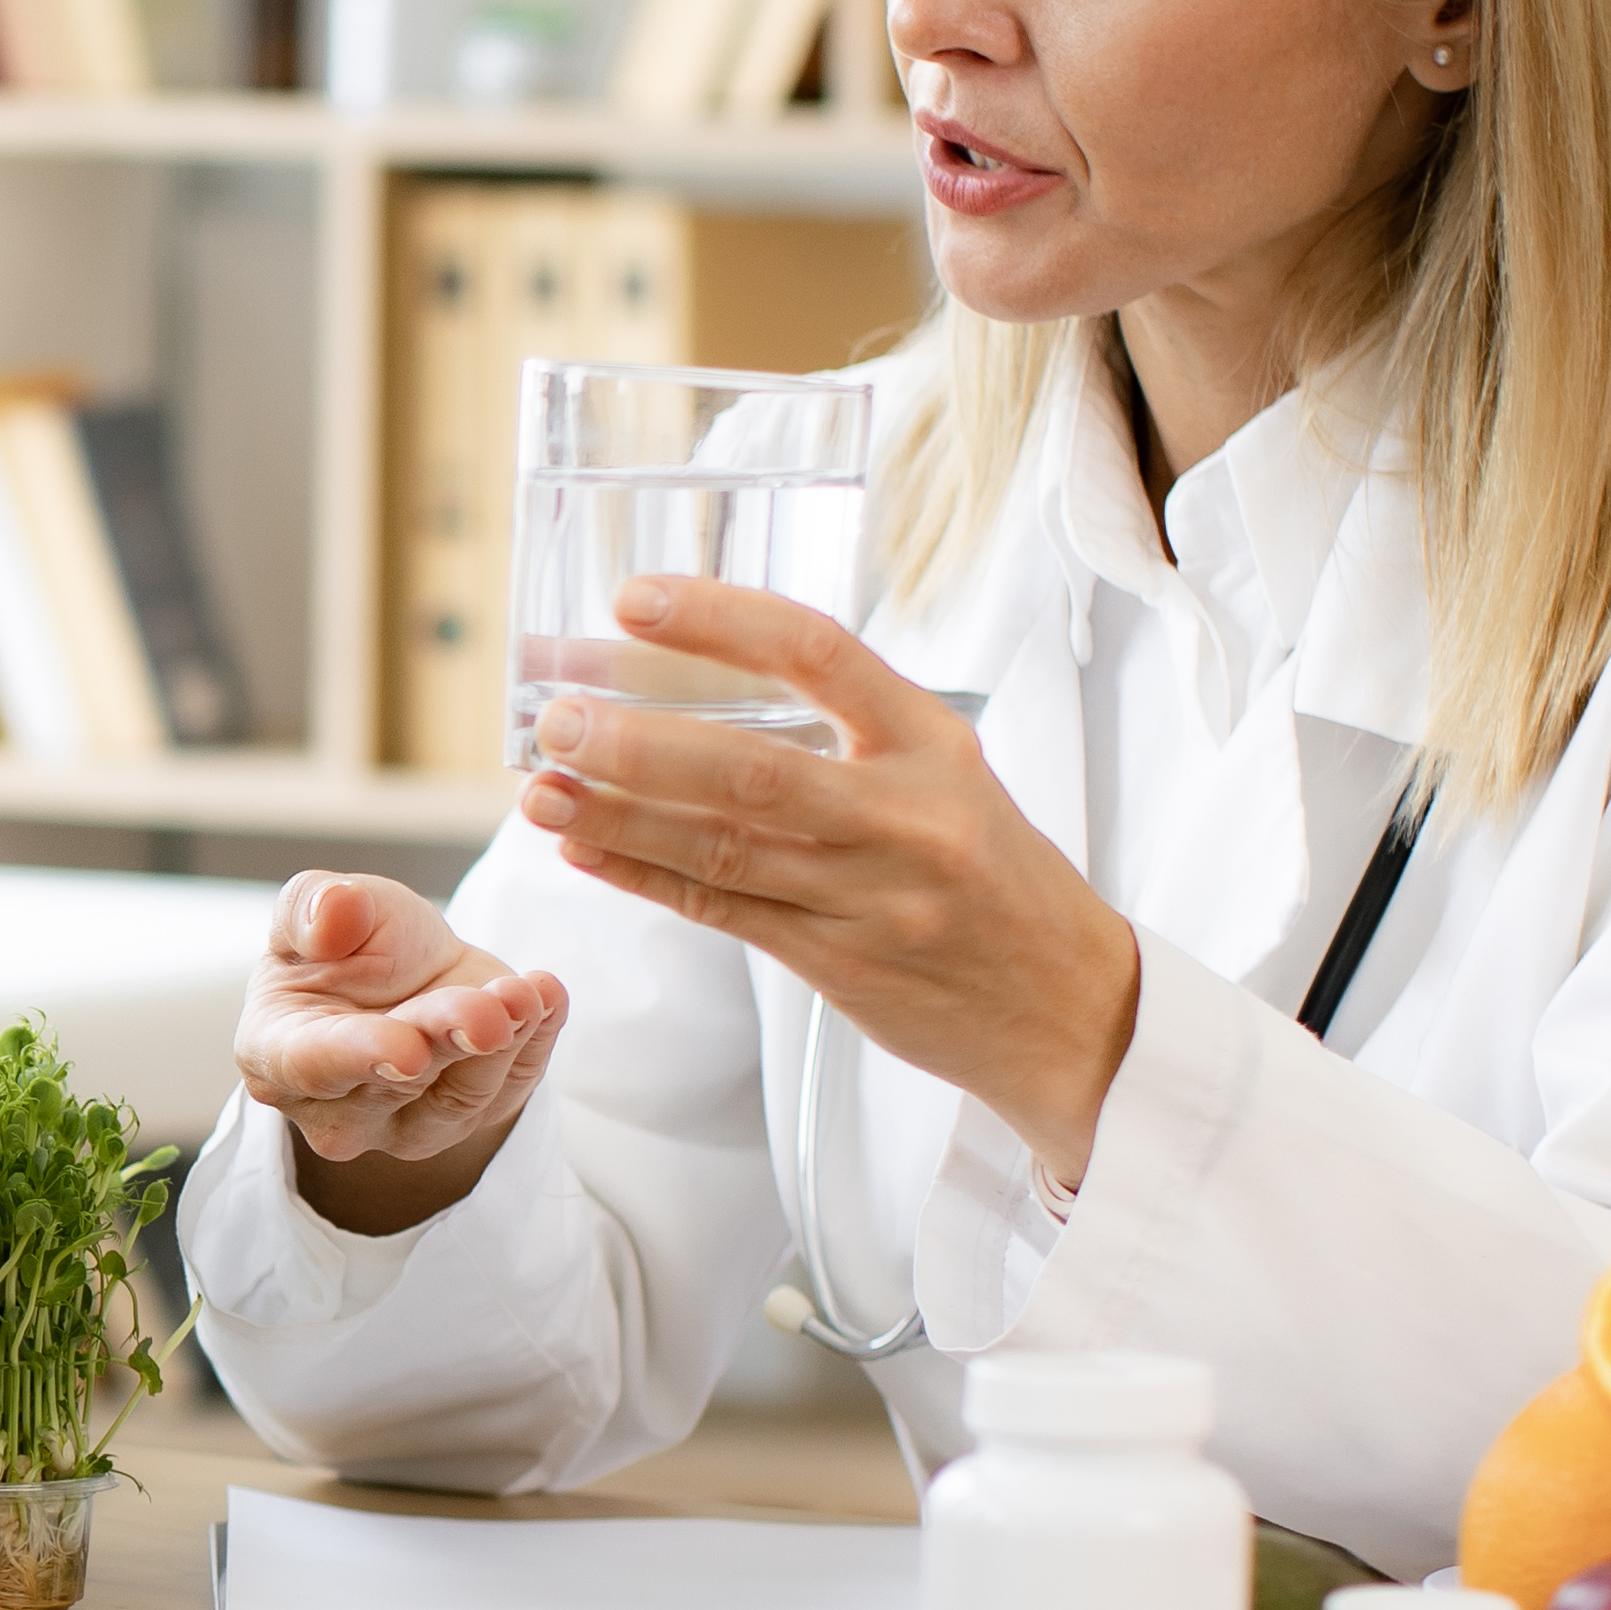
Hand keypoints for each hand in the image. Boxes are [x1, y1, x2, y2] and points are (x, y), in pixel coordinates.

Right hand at [238, 869, 569, 1237]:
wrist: (408, 968)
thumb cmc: (349, 941)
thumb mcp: (320, 902)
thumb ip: (312, 906)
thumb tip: (332, 916)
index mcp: (276, 1051)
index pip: (314, 1064)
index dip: (360, 1055)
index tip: (408, 1050)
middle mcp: (333, 1107)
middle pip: (398, 1082)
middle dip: (449, 1036)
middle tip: (493, 1007)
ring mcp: (403, 1126)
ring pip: (460, 1097)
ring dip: (504, 1039)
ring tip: (525, 989)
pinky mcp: (467, 1121)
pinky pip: (509, 1091)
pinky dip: (536, 1041)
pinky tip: (545, 995)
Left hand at [517, 576, 1146, 1183]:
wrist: (1069, 1008)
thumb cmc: (995, 876)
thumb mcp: (949, 775)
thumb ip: (850, 732)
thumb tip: (705, 677)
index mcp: (933, 742)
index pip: (817, 653)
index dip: (718, 622)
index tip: (635, 601)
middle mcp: (905, 815)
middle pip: (750, 770)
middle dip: (637, 744)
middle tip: (557, 719)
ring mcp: (871, 896)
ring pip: (722, 850)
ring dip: (618, 817)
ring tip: (540, 788)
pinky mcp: (839, 964)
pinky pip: (722, 912)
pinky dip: (644, 877)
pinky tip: (584, 849)